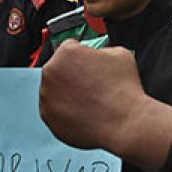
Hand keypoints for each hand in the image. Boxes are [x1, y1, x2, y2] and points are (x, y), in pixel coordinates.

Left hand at [39, 41, 171, 171]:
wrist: (124, 124)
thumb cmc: (123, 91)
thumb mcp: (120, 54)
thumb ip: (102, 49)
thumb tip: (98, 55)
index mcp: (66, 53)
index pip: (70, 47)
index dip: (83, 55)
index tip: (89, 64)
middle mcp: (51, 72)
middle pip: (59, 68)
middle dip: (72, 73)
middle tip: (90, 83)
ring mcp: (47, 96)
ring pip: (55, 89)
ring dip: (67, 92)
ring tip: (89, 100)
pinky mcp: (48, 117)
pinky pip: (54, 109)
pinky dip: (65, 110)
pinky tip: (84, 112)